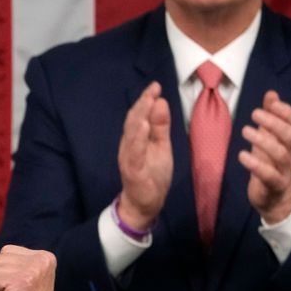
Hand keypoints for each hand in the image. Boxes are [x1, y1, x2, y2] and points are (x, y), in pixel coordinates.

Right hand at [117, 82, 172, 229]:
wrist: (144, 204)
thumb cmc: (152, 174)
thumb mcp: (161, 147)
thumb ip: (160, 126)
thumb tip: (160, 102)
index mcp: (136, 139)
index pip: (139, 116)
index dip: (146, 100)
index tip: (156, 86)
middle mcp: (129, 145)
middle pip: (133, 121)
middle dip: (142, 104)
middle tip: (152, 89)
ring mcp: (129, 158)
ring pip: (131, 134)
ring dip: (139, 117)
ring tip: (147, 102)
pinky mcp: (133, 171)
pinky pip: (134, 153)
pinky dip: (137, 139)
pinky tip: (142, 127)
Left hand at [239, 91, 290, 223]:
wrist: (273, 197)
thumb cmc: (270, 162)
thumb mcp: (270, 138)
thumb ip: (272, 116)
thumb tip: (271, 93)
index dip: (287, 112)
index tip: (272, 103)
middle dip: (274, 123)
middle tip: (255, 113)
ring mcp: (286, 171)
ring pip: (281, 154)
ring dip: (263, 141)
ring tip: (245, 130)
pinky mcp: (275, 185)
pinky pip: (269, 175)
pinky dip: (256, 164)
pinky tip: (242, 155)